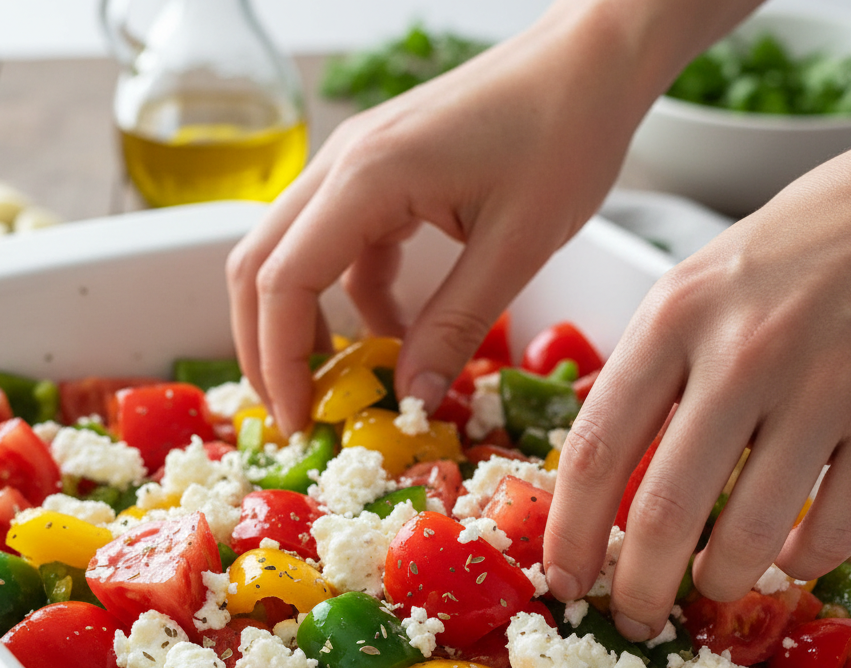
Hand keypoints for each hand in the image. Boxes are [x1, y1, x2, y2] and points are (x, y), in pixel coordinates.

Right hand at [226, 0, 690, 435]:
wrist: (591, 62)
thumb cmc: (566, 135)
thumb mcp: (515, 248)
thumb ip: (454, 328)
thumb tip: (412, 401)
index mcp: (366, 178)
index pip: (282, 283)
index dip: (280, 363)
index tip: (297, 423)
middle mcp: (341, 165)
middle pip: (260, 268)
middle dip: (268, 349)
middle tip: (299, 414)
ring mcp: (354, 166)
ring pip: (290, 257)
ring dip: (303, 325)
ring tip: (341, 385)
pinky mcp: (378, 175)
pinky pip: (339, 247)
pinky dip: (352, 300)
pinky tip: (393, 335)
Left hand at [546, 115, 850, 639]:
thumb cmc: (789, 251)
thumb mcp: (690, 291)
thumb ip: (646, 378)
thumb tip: (605, 483)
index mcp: (673, 320)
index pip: (595, 451)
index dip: (570, 532)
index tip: (562, 577)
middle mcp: (743, 353)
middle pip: (664, 509)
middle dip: (638, 586)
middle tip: (632, 615)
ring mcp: (826, 384)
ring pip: (751, 533)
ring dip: (720, 582)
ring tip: (712, 585)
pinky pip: (835, 529)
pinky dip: (802, 562)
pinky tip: (788, 555)